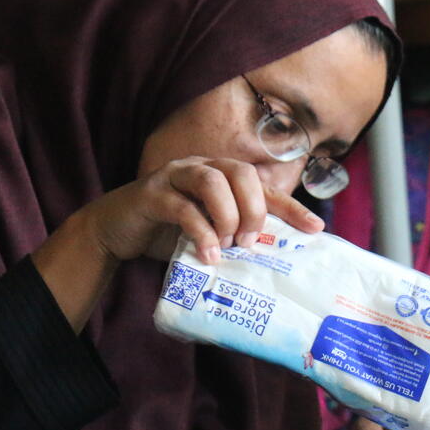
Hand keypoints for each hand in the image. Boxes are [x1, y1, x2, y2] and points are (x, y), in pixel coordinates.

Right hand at [73, 155, 324, 264]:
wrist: (115, 232)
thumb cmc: (167, 232)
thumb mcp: (207, 234)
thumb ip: (232, 236)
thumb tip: (270, 260)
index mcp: (221, 176)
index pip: (263, 186)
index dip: (290, 206)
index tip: (315, 228)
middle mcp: (201, 168)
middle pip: (241, 173)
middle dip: (253, 209)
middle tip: (250, 242)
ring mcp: (174, 177)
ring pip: (213, 182)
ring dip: (227, 216)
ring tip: (227, 245)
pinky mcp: (151, 193)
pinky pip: (183, 207)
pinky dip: (200, 232)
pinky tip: (207, 255)